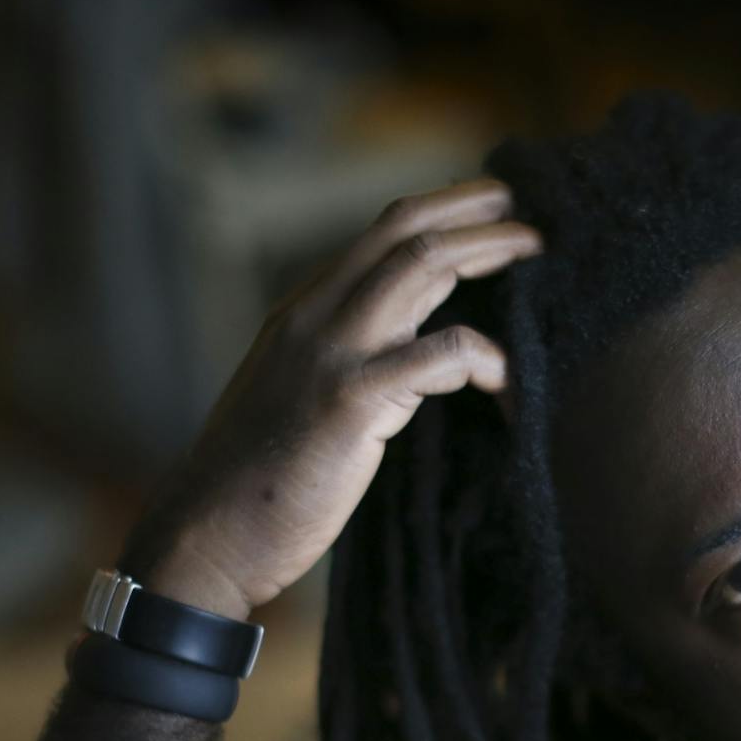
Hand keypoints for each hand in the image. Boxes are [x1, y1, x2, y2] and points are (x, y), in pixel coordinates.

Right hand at [127, 178, 540, 616]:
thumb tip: (410, 352)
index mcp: (300, 313)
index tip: (485, 208)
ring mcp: (331, 354)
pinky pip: (439, 353)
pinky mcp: (351, 401)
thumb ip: (344, 363)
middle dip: (471, 209)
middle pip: (403, 230)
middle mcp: (314, 317)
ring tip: (533, 251)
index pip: (377, 237)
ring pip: (421, 266)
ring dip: (488, 250)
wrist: (206, 534)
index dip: (439, 213)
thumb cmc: (255, 483)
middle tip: (523, 207)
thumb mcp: (296, 399)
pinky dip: (485, 356)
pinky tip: (507, 380)